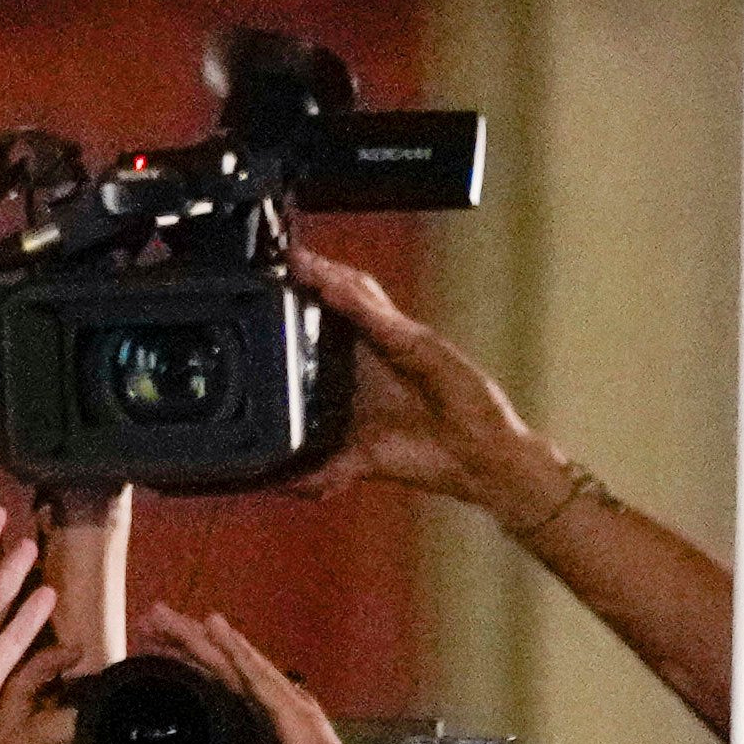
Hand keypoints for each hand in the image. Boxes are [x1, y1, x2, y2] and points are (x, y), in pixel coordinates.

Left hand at [125, 605, 381, 743]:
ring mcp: (287, 711)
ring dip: (199, 637)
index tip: (146, 653)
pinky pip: (260, 677)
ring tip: (164, 614)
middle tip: (149, 618)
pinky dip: (237, 650)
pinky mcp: (297, 716)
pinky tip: (213, 626)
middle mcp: (272, 716)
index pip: (213, 693)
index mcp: (258, 738)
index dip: (182, 670)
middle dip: (183, 643)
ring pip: (233, 664)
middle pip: (219, 670)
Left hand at [286, 251, 574, 524]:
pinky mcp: (419, 345)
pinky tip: (327, 285)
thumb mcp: (358, 461)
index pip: (328, 319)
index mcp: (364, 366)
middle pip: (341, 297)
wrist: (479, 461)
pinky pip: (378, 316)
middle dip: (308, 276)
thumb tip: (280, 483)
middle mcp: (381, 346)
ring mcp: (401, 340)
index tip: (265, 284)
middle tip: (273, 260)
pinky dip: (352, 299)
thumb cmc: (427, 453)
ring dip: (325, 276)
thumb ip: (322, 469)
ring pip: (358, 295)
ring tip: (293, 260)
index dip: (300, 298)